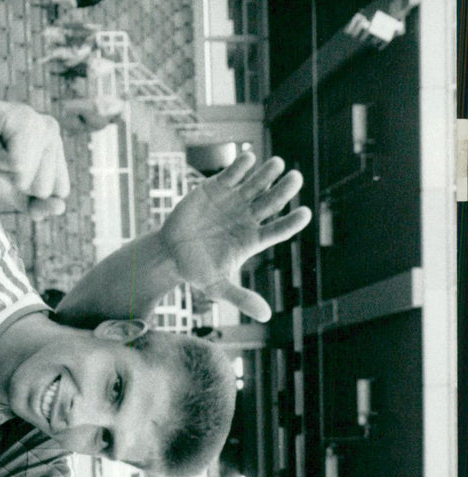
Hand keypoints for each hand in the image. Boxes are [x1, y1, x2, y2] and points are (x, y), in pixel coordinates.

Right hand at [0, 88, 69, 218]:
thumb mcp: (7, 188)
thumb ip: (34, 203)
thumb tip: (61, 208)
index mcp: (54, 149)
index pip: (60, 192)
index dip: (29, 191)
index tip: (8, 168)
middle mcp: (52, 133)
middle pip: (45, 189)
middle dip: (14, 180)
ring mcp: (40, 123)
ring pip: (30, 178)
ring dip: (3, 169)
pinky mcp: (26, 117)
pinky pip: (19, 164)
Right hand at [158, 152, 311, 320]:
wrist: (170, 252)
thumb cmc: (196, 270)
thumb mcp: (217, 287)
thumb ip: (241, 298)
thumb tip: (267, 316)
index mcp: (252, 240)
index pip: (278, 230)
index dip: (291, 223)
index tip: (306, 213)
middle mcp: (247, 218)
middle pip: (272, 201)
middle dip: (285, 190)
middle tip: (296, 179)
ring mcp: (233, 201)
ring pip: (257, 183)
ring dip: (268, 172)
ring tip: (277, 164)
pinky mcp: (216, 187)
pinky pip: (233, 173)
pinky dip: (241, 166)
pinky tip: (248, 159)